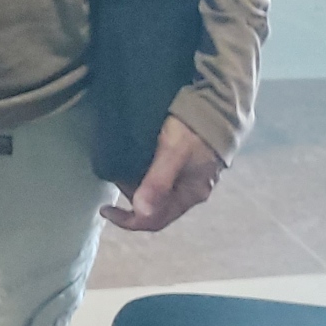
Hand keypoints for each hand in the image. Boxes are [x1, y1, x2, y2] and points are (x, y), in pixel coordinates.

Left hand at [101, 116, 221, 231]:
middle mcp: (191, 189)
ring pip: (157, 191)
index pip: (155, 220)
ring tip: (121, 167)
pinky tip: (136, 161)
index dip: (127, 220)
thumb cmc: (195, 129)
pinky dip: (144, 172)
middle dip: (131, 197)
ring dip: (137, 184)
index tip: (105, 210)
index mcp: (190, 194)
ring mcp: (190, 176)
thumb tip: (140, 210)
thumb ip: (158, 181)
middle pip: (155, 207)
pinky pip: (161, 175)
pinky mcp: (187, 161)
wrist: (220, 104)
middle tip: (114, 177)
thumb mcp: (173, 152)